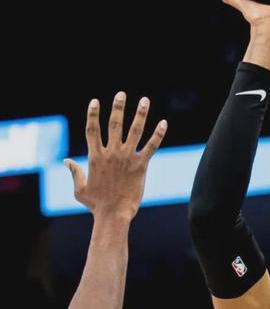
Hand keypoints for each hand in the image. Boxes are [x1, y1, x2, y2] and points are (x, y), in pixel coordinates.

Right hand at [64, 94, 166, 220]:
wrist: (113, 215)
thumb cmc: (96, 204)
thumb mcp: (80, 188)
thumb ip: (74, 172)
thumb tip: (66, 160)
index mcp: (95, 157)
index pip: (92, 129)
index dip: (93, 114)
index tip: (95, 101)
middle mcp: (111, 154)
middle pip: (114, 124)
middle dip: (117, 107)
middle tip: (121, 93)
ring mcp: (126, 159)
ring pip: (134, 131)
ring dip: (140, 114)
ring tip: (144, 100)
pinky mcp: (141, 166)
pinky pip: (151, 146)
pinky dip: (158, 134)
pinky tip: (164, 123)